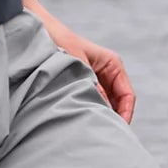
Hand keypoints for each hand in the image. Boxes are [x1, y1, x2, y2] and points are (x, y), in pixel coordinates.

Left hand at [24, 0, 136, 122]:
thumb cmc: (60, 42)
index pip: (128, 95)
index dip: (125, 114)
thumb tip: (102, 112)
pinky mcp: (83, 85)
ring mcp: (96, 79)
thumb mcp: (78, 66)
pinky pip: (93, 102)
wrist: (40, 31)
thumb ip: (92, 88)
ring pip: (106, 104)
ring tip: (93, 130)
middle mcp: (107, 72)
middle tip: (105, 135)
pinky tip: (82, 121)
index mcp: (112, 64)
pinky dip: (91, 111)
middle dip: (115, 118)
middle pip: (119, 103)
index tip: (117, 129)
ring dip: (102, 115)